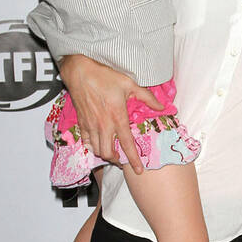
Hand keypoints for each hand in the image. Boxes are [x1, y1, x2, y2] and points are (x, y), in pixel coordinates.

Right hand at [56, 55, 162, 173]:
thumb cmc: (104, 76)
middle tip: (123, 159)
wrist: (80, 71)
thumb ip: (147, 97)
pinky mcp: (82, 123)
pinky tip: (98, 144)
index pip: (127, 145)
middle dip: (117, 160)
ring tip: (112, 152)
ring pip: (97, 151)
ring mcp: (91, 125)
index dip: (134, 160)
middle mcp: (103, 125)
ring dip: (105, 155)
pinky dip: (92, 147)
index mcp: (117, 117)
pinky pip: (86, 143)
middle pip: (108, 154)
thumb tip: (161, 107)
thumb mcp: (129, 84)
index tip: (139, 169)